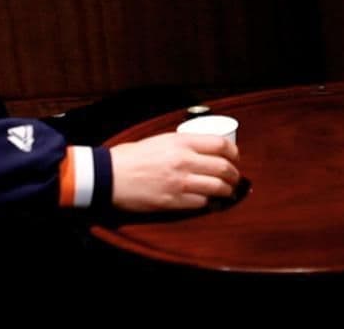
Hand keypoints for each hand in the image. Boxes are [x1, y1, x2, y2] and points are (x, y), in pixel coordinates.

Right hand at [109, 132, 240, 211]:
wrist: (108, 176)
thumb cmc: (130, 157)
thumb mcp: (159, 140)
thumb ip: (181, 145)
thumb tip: (201, 151)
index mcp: (181, 142)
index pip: (221, 144)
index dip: (234, 152)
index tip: (235, 158)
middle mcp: (185, 161)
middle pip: (224, 168)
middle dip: (234, 175)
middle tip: (234, 178)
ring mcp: (180, 183)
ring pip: (217, 188)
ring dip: (227, 191)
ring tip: (227, 192)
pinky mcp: (173, 202)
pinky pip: (202, 203)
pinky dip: (210, 203)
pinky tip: (211, 202)